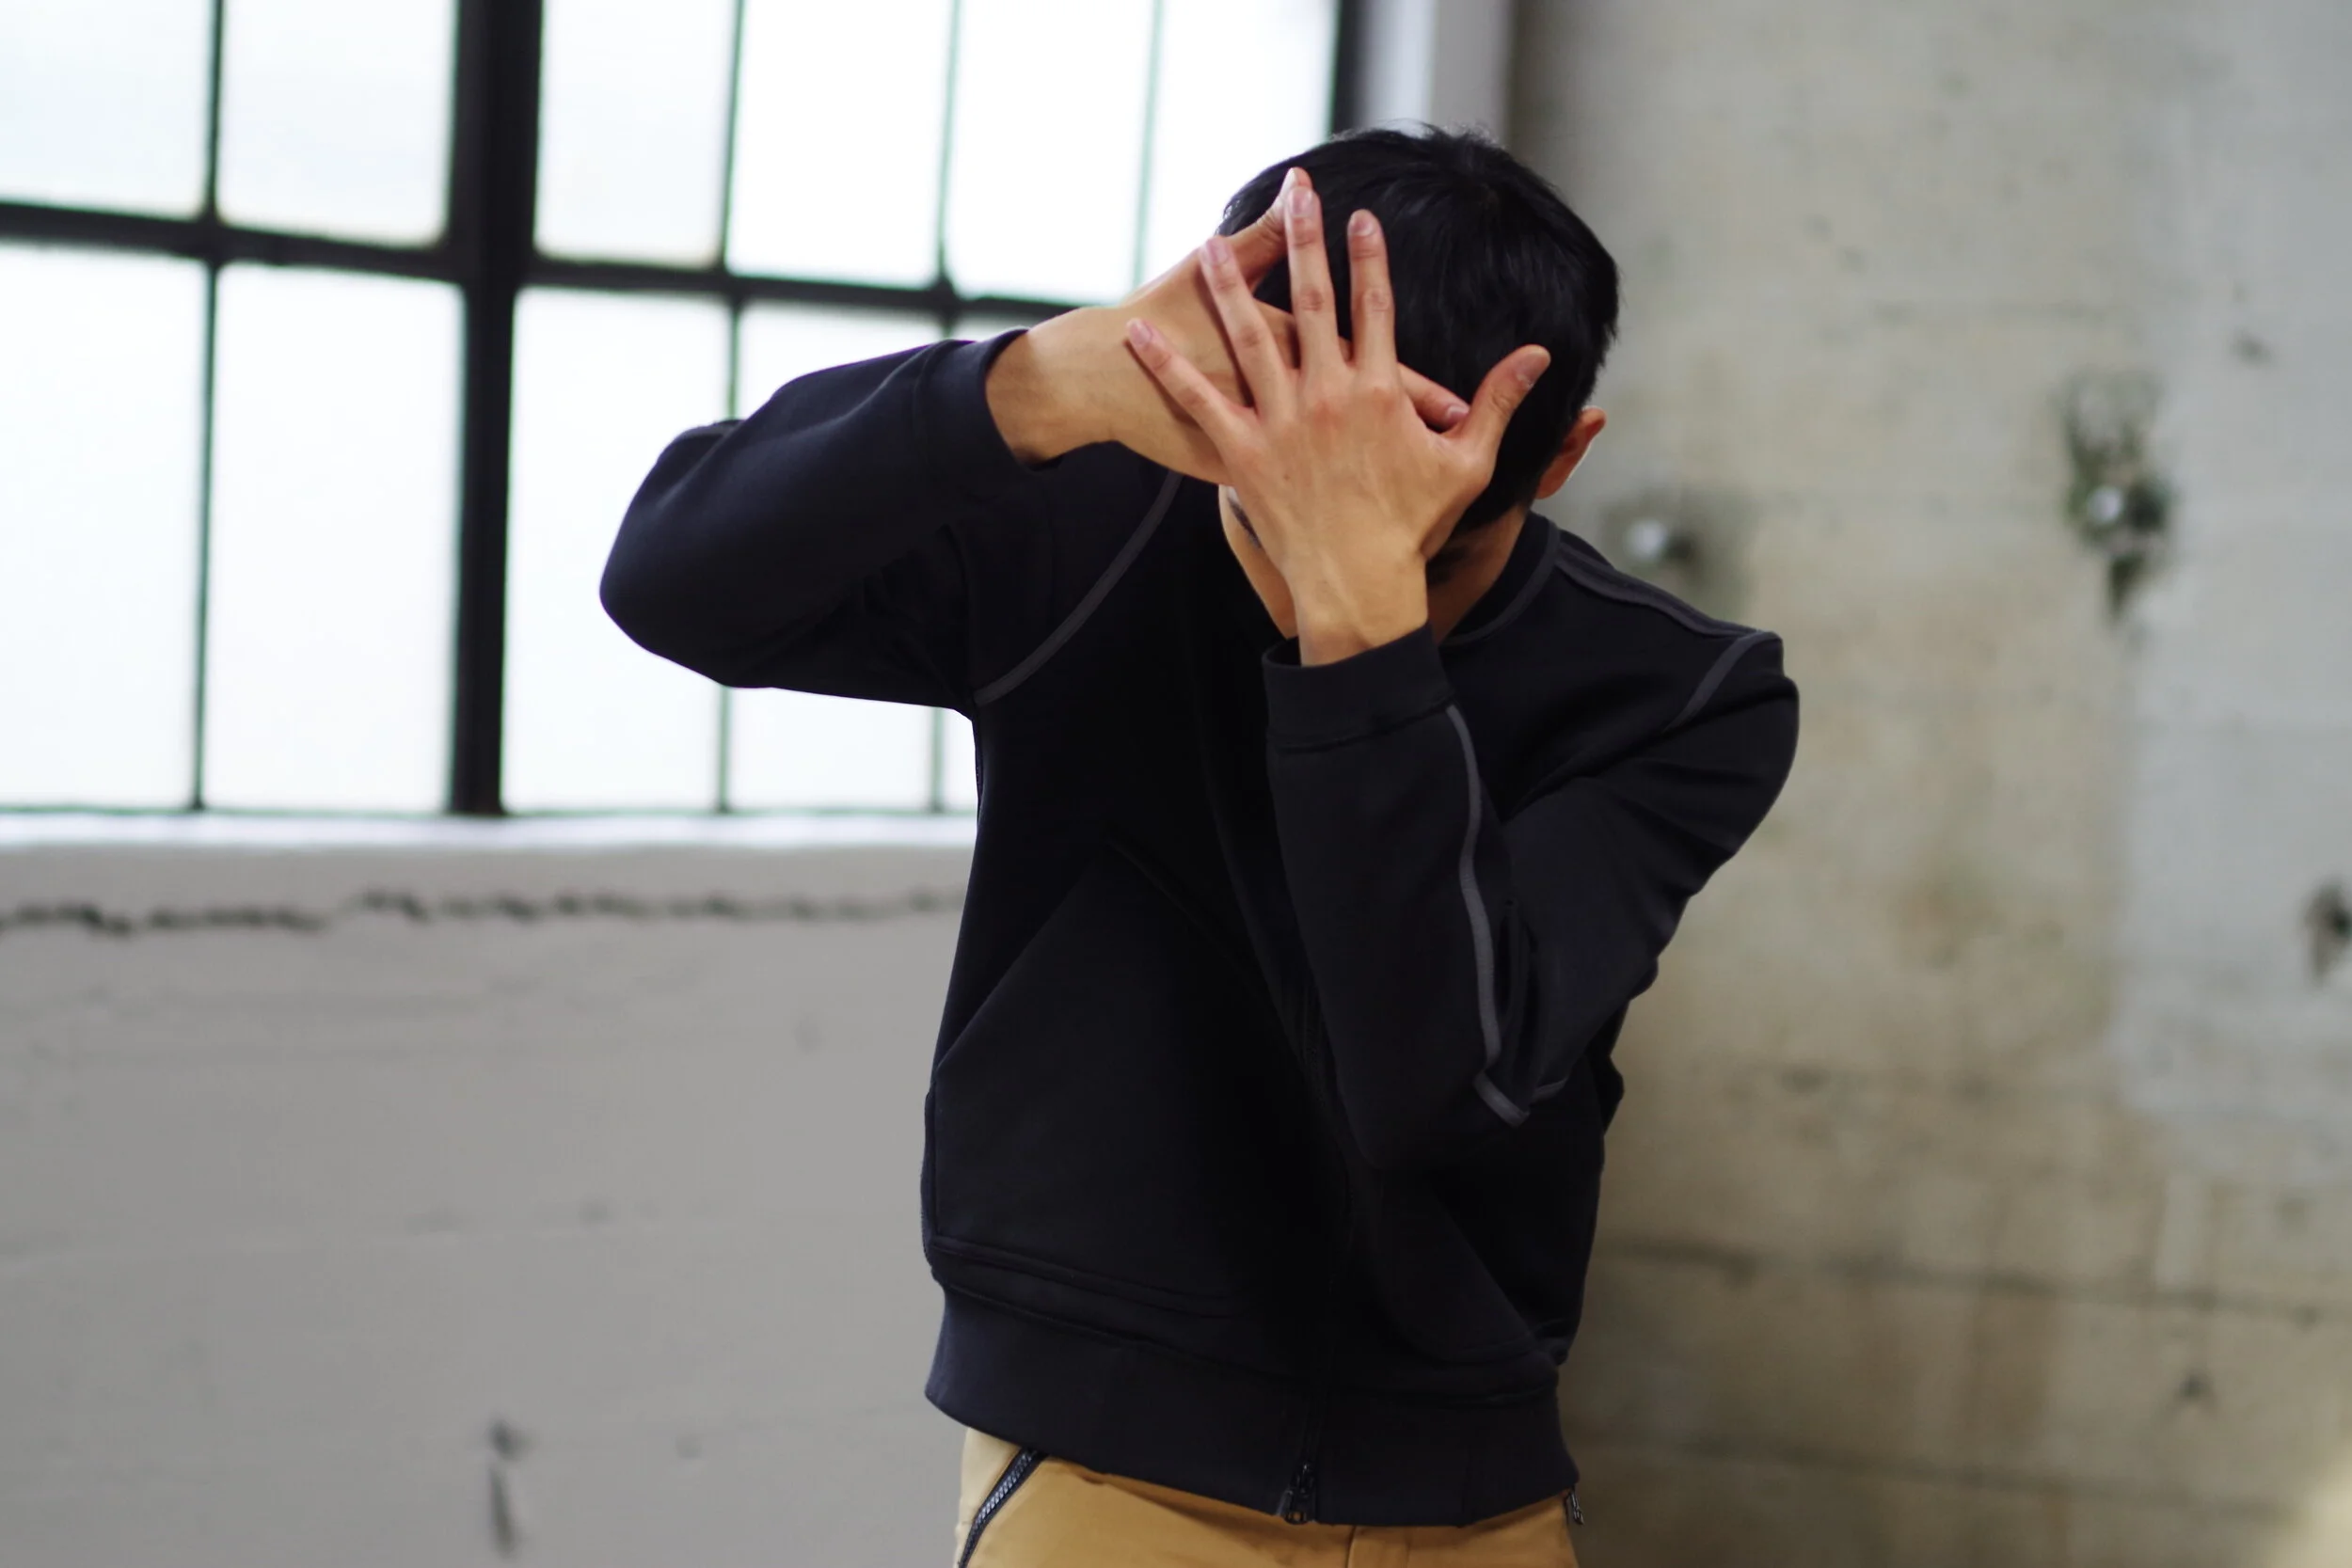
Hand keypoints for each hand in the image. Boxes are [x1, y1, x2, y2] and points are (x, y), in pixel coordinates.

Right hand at [986, 170, 1470, 482]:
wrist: (1104, 372)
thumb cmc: (1157, 312)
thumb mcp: (1212, 267)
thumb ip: (1264, 234)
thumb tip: (1299, 185)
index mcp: (1296, 348)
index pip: (1376, 366)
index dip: (1420, 388)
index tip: (1456, 408)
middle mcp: (1290, 396)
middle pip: (1370, 419)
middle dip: (1417, 436)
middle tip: (1459, 453)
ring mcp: (1267, 436)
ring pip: (1338, 459)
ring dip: (1380, 471)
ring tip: (1416, 488)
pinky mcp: (1238, 464)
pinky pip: (1294, 488)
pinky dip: (1319, 499)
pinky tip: (1345, 512)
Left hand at [1124, 172, 1551, 661]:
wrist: (1358, 585)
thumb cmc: (1414, 528)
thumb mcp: (1468, 463)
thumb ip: (1500, 402)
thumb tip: (1539, 354)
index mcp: (1380, 394)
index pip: (1376, 308)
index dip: (1369, 258)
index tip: (1363, 216)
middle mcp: (1328, 397)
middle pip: (1314, 303)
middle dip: (1306, 241)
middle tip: (1298, 196)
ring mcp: (1281, 423)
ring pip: (1250, 339)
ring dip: (1228, 287)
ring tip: (1209, 243)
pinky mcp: (1242, 454)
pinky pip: (1199, 401)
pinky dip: (1168, 367)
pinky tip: (1142, 334)